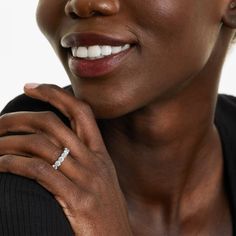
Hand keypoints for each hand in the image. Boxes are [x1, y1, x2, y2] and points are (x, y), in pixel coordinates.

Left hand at [0, 84, 131, 235]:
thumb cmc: (105, 211)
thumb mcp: (100, 179)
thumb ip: (83, 160)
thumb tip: (55, 145)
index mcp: (100, 154)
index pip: (81, 111)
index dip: (56, 93)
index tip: (32, 86)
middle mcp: (93, 161)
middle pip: (54, 124)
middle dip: (22, 117)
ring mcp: (86, 180)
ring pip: (42, 146)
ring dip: (10, 142)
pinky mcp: (77, 200)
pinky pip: (39, 172)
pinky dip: (14, 164)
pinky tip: (1, 164)